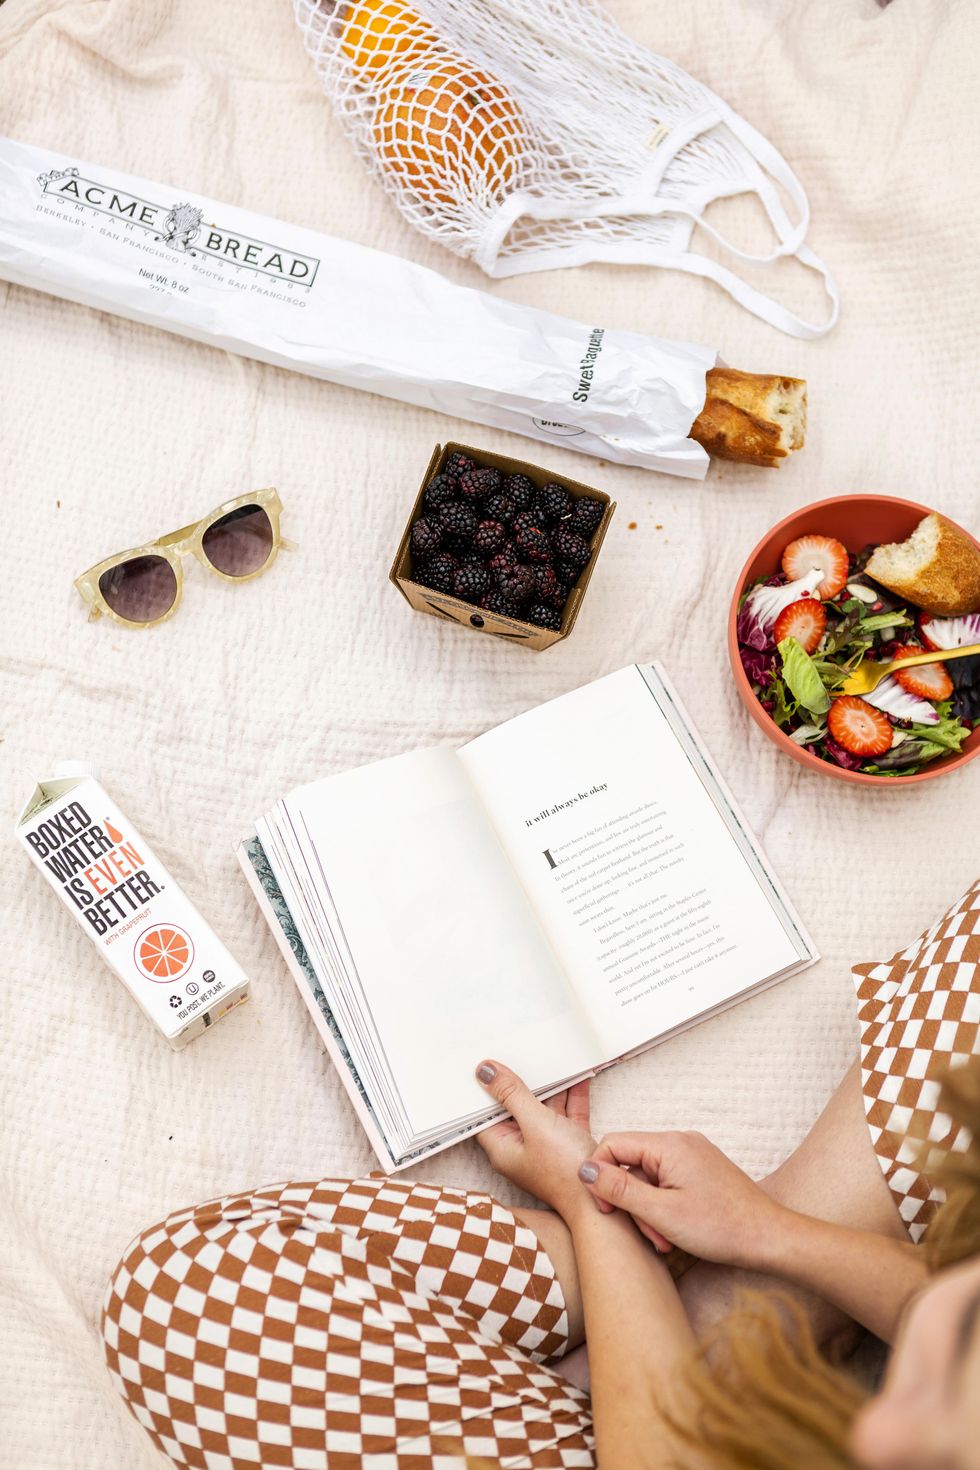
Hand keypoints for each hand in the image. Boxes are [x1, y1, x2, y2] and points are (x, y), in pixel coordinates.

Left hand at [475, 1060, 594, 1216]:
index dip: (485, 1089)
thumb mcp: (535, 1124)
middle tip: (521, 1052)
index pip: (485, 1113)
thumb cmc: (564, 1172)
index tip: (486, 1062)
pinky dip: (572, 1095)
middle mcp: (522, 1146)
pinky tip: (578, 1074)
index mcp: (503, 1146)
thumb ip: (512, 1095)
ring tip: (552, 1057)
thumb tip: (485, 1072)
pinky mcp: (569, 1142)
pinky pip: (567, 1112)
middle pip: (516, 1106)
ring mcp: (547, 1144)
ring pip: (544, 1107)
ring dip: (551, 1086)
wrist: (602, 1201)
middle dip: (522, 1081)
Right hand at [579, 1130, 783, 1268]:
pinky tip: (675, 1230)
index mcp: (669, 1145)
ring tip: (665, 1239)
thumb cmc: (722, 1227)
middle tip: (647, 1234)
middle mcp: (680, 1141)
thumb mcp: (661, 1213)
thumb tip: (584, 1169)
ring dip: (648, 1209)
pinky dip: (664, 1205)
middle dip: (631, 1201)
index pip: (613, 1144)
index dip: (600, 1176)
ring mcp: (693, 1154)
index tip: (605, 1210)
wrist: (769, 1237)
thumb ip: (619, 1189)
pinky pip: (667, 1181)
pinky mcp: (701, 1169)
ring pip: (649, 1176)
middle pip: (631, 1163)